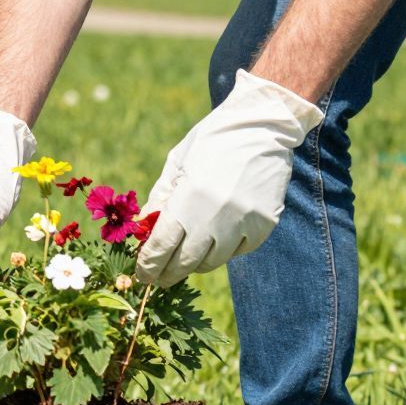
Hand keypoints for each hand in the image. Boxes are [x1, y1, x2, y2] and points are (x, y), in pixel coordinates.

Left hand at [134, 72, 321, 285]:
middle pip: (185, 263)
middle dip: (168, 273)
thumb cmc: (212, 141)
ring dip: (195, 262)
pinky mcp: (263, 227)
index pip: (162, 246)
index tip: (142, 275)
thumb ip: (161, 200)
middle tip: (158, 278)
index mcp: (189, 198)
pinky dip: (223, 249)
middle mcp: (215, 217)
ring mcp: (242, 225)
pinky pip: (237, 252)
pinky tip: (216, 236)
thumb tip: (144, 232)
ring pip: (211, 262)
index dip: (149, 265)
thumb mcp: (177, 163)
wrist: (262, 126)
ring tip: (186, 256)